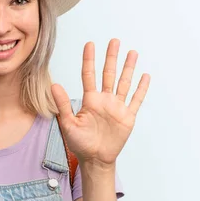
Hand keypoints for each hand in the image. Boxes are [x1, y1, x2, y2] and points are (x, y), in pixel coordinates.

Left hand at [52, 39, 149, 168]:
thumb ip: (63, 104)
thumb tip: (54, 85)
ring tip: (132, 52)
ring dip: (128, 68)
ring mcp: (117, 107)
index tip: (90, 44)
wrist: (95, 159)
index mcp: (90, 100)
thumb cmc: (80, 143)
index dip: (89, 59)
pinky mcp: (127, 116)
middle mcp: (104, 100)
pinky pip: (136, 100)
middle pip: (109, 73)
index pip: (89, 75)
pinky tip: (145, 76)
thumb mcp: (68, 123)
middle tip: (114, 40)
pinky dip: (141, 88)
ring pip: (124, 83)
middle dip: (112, 57)